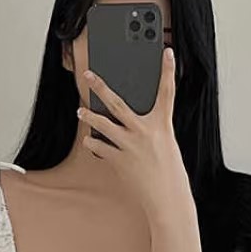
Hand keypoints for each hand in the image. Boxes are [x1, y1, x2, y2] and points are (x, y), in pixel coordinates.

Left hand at [78, 47, 190, 218]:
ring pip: (102, 124)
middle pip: (118, 103)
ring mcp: (130, 146)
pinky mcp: (119, 161)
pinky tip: (90, 142)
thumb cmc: (170, 175)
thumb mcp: (167, 146)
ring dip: (89, 117)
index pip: (167, 92)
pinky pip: (100, 148)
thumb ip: (152, 130)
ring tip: (80, 112)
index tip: (168, 52)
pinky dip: (93, 144)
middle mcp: (145, 132)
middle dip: (101, 87)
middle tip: (89, 75)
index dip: (169, 70)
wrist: (167, 199)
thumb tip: (132, 122)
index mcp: (163, 126)